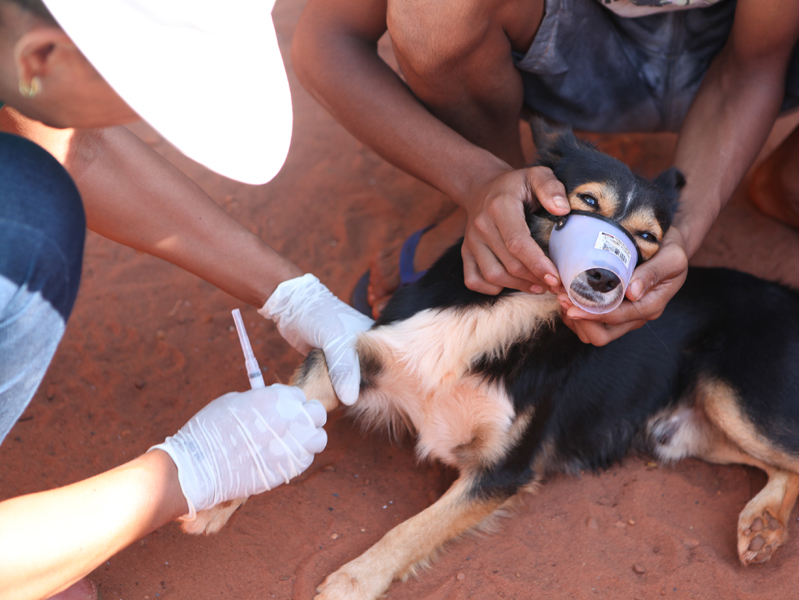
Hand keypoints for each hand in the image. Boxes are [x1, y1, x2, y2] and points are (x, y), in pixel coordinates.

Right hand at [151, 384, 326, 517]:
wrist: (200, 466)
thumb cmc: (211, 430)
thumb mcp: (234, 401)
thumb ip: (259, 400)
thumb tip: (268, 403)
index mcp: (278, 398)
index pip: (298, 395)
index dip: (289, 403)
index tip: (279, 410)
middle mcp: (292, 419)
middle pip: (317, 413)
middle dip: (306, 417)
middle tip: (292, 424)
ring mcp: (294, 445)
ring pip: (318, 439)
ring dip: (308, 438)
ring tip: (290, 442)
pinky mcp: (290, 469)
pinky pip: (306, 460)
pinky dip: (298, 458)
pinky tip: (280, 458)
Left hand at [259, 274, 373, 404]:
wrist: (291, 305)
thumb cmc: (318, 314)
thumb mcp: (334, 340)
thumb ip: (343, 368)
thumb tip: (350, 399)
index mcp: (372, 341)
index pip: (378, 372)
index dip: (373, 389)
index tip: (362, 402)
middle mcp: (361, 350)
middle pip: (363, 379)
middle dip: (355, 392)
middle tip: (343, 405)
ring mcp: (343, 356)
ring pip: (346, 380)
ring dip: (340, 391)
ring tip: (333, 404)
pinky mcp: (328, 361)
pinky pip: (333, 379)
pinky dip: (329, 387)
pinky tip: (325, 397)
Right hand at [462, 166, 570, 294]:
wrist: (482, 187)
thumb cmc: (515, 185)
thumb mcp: (536, 175)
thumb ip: (550, 187)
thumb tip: (562, 209)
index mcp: (500, 207)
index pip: (518, 243)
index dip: (537, 264)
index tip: (556, 278)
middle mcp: (481, 226)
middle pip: (509, 264)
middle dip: (535, 279)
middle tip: (558, 285)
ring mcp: (471, 241)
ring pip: (493, 276)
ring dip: (518, 286)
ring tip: (540, 286)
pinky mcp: (465, 252)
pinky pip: (473, 280)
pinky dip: (491, 289)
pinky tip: (512, 284)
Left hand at [559, 228, 688, 345]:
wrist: (671, 247)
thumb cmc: (671, 249)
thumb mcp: (671, 257)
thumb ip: (653, 273)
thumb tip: (633, 292)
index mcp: (651, 305)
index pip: (617, 317)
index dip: (592, 313)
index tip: (571, 303)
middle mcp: (636, 316)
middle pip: (602, 335)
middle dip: (580, 321)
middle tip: (562, 298)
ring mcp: (625, 316)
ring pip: (594, 333)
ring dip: (576, 320)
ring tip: (561, 296)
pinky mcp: (615, 311)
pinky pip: (591, 325)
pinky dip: (577, 315)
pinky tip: (567, 296)